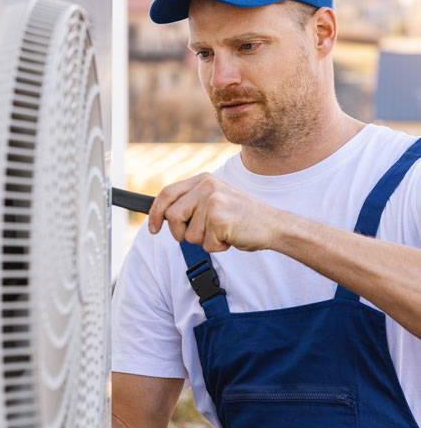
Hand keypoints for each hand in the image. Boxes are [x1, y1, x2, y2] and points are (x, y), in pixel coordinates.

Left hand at [147, 173, 283, 252]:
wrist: (273, 225)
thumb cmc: (241, 217)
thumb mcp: (214, 200)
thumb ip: (192, 202)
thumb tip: (163, 215)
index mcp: (203, 180)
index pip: (167, 193)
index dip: (155, 213)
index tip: (154, 229)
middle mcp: (206, 187)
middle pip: (172, 216)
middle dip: (181, 233)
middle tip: (202, 235)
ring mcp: (213, 201)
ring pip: (188, 234)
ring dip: (204, 241)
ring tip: (222, 232)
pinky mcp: (219, 219)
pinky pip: (205, 244)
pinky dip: (217, 247)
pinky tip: (230, 237)